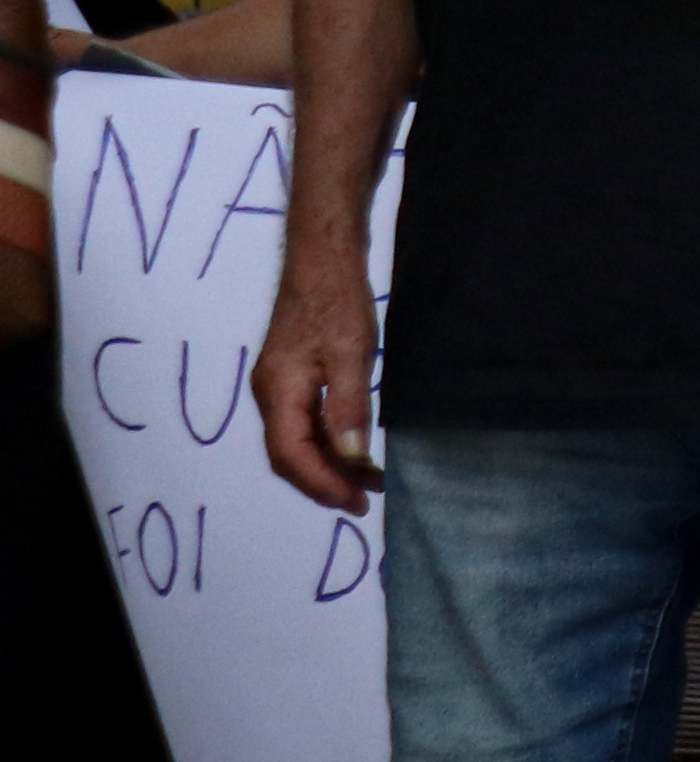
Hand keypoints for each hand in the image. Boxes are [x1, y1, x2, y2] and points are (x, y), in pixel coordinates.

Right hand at [254, 255, 379, 517]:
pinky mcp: (292, 377)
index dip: (322, 484)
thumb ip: (348, 408)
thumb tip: (350, 458)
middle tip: (365, 499)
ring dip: (329, 464)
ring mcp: (278, 386)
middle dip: (324, 482)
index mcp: (278, 391)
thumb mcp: (351, 355)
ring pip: (297, 441)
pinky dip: (328, 443)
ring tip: (369, 480)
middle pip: (289, 455)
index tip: (355, 502)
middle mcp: (270, 394)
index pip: (291, 454)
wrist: (321, 259)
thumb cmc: (336, 301)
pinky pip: (304, 423)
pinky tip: (354, 449)